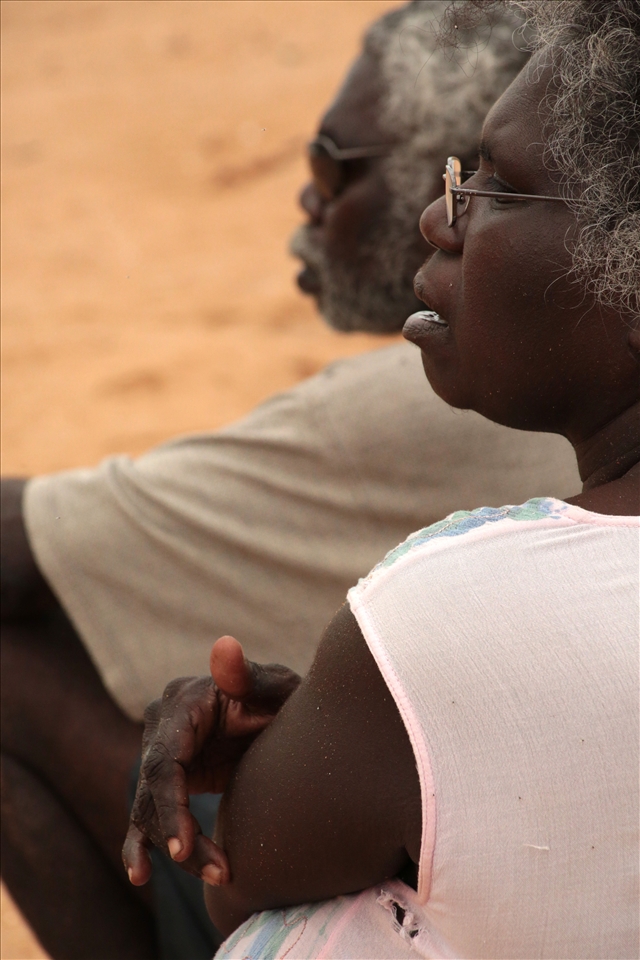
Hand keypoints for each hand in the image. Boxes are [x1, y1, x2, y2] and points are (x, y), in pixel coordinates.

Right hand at [122, 635, 299, 886]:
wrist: (284, 716)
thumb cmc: (282, 699)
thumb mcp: (276, 688)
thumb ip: (248, 675)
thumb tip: (223, 646)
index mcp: (183, 702)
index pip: (163, 761)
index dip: (170, 806)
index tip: (183, 846)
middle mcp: (162, 727)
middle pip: (154, 792)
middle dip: (180, 837)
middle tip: (221, 872)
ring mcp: (161, 753)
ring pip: (151, 811)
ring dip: (178, 850)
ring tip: (220, 876)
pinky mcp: (167, 780)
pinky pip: (146, 814)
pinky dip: (141, 845)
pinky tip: (140, 874)